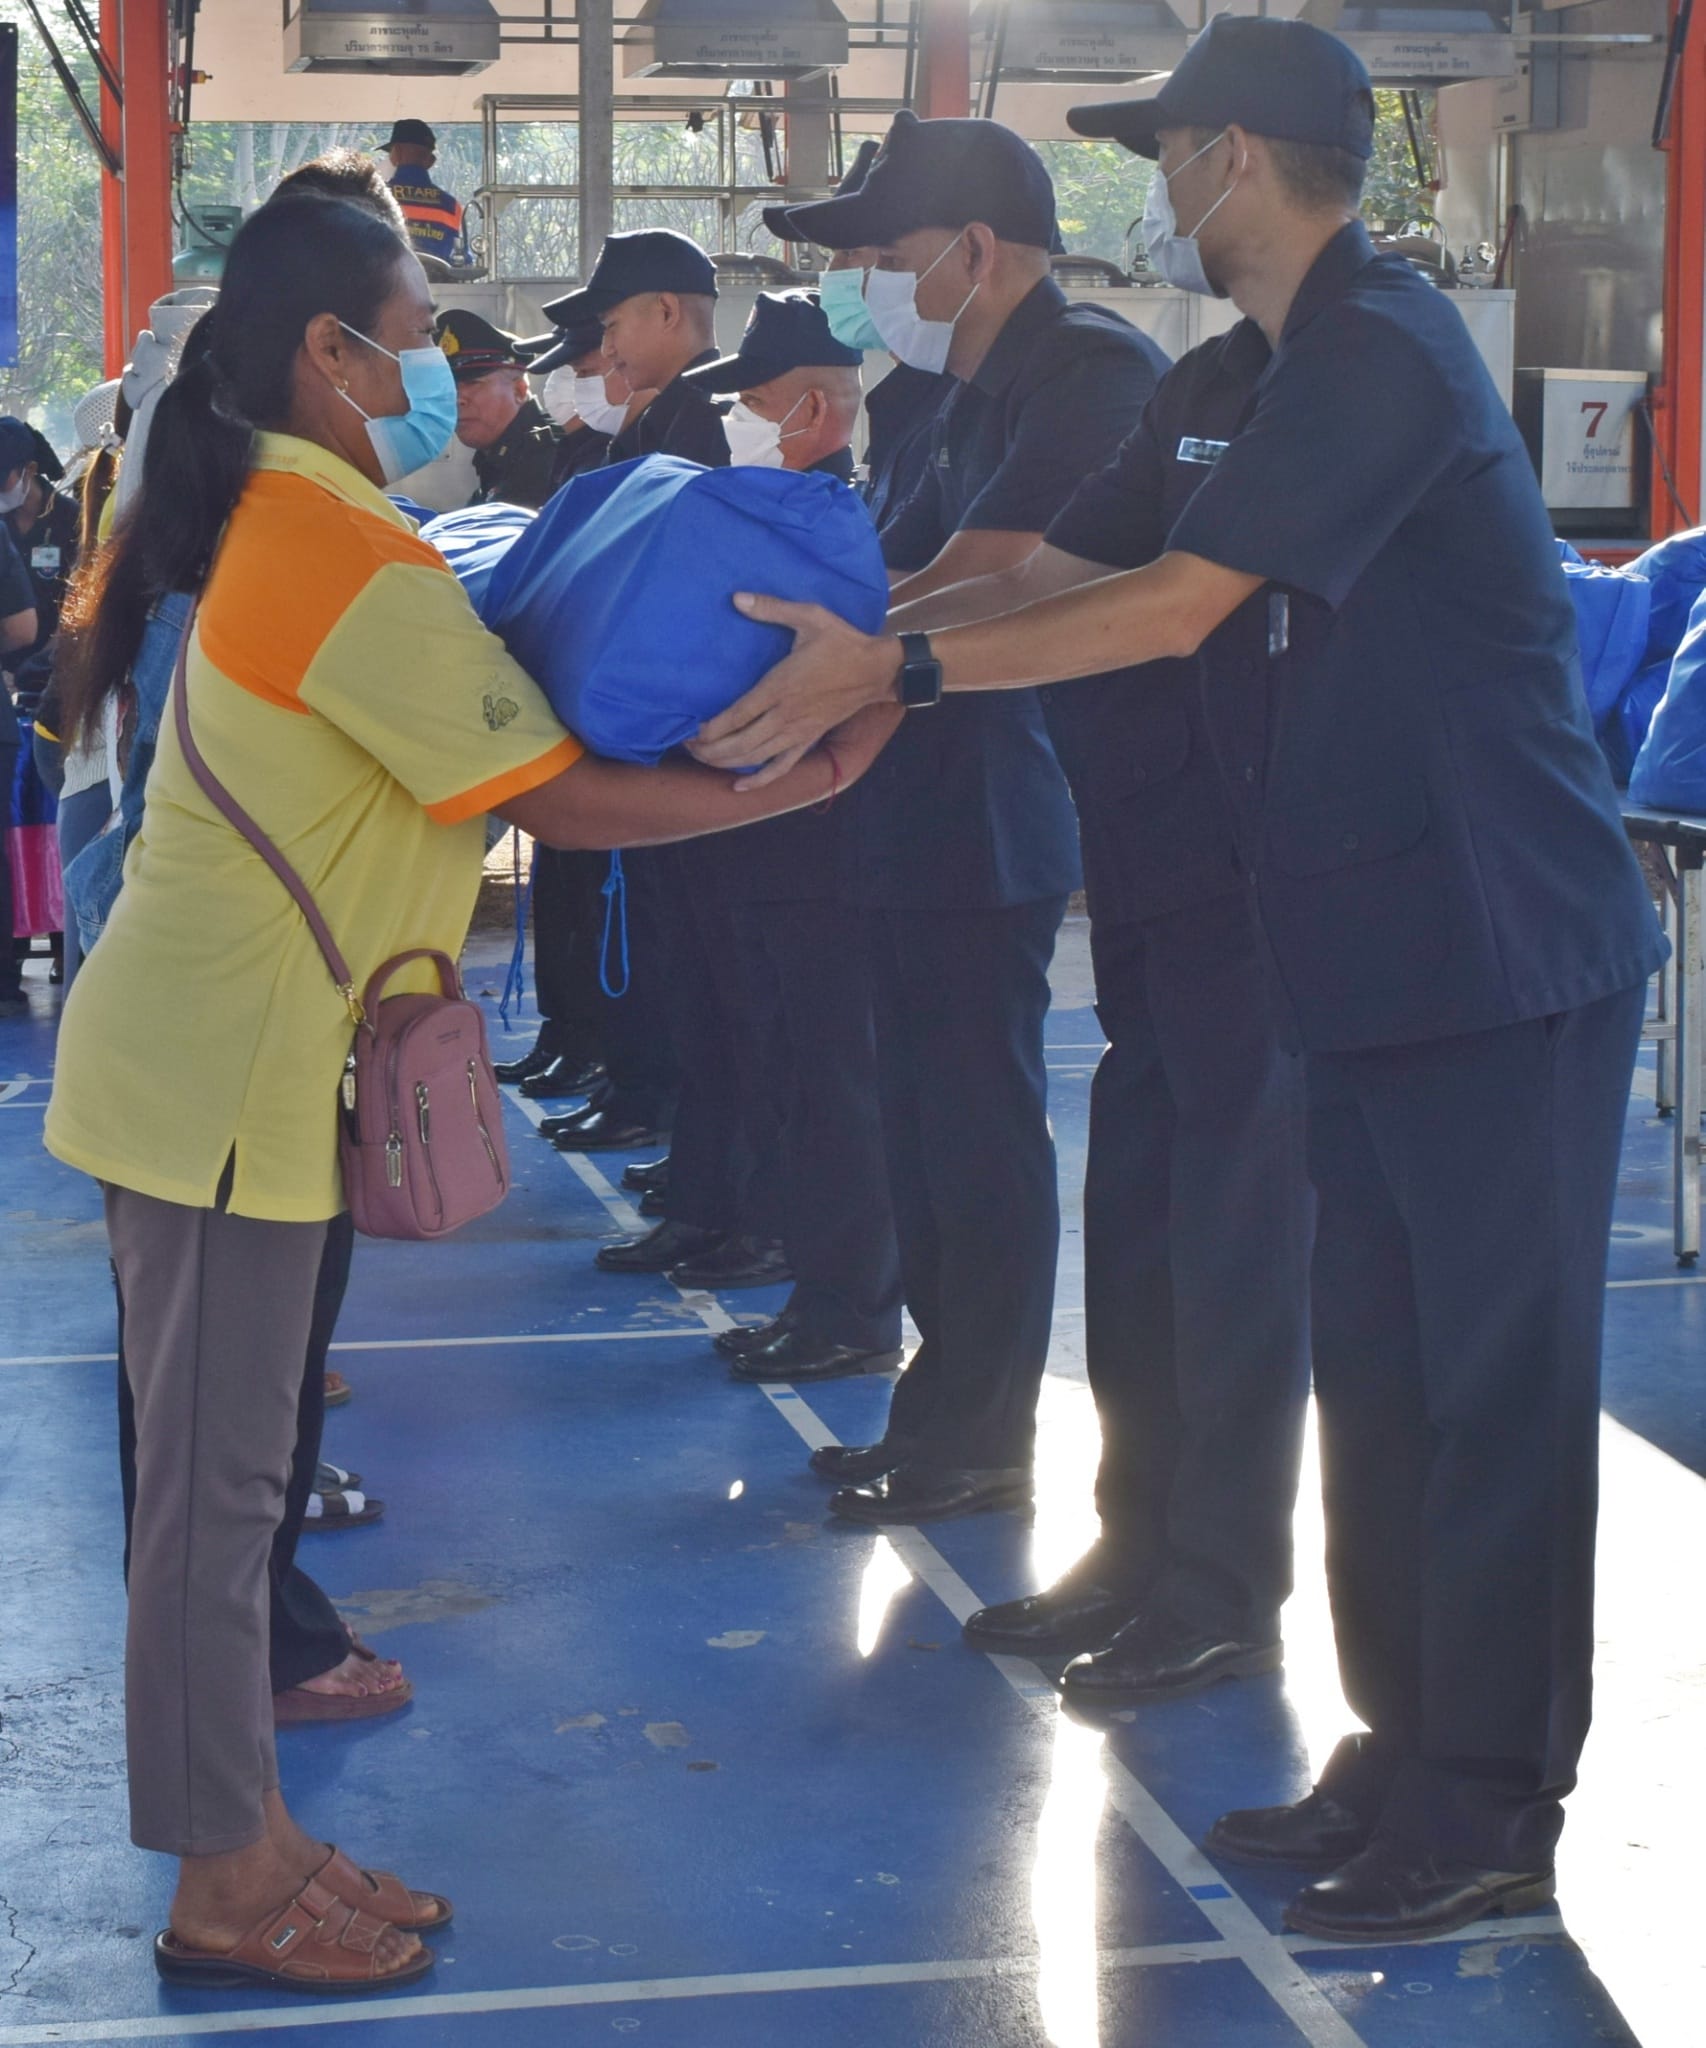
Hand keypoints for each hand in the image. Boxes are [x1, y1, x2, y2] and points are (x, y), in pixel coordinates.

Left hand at [690, 593, 903, 789]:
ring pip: (756, 758)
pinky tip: (739, 787)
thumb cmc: (842, 641)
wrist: (876, 669)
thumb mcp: (809, 616)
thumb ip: (772, 608)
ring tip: (703, 761)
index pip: (737, 715)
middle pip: (740, 743)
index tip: (690, 731)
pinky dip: (760, 781)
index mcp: (780, 686)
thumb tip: (737, 597)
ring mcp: (798, 732)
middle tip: (688, 748)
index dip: (711, 728)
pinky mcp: (809, 740)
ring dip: (726, 763)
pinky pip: (781, 767)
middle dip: (710, 750)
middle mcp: (785, 715)